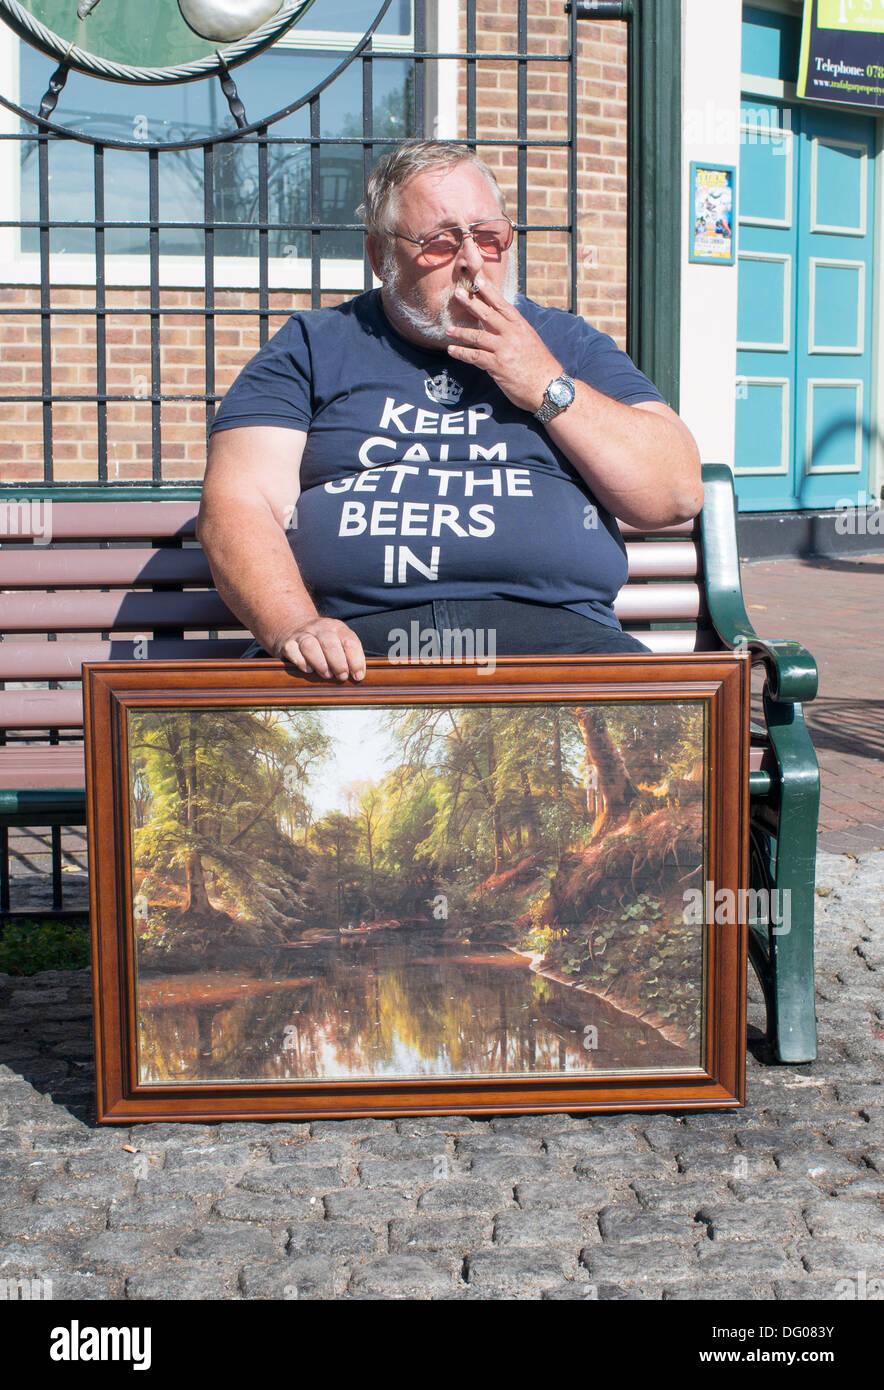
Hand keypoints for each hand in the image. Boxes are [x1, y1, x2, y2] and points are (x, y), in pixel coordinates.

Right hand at [274, 615, 365, 681]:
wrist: (294, 626)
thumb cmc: (323, 642)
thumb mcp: (339, 641)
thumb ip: (349, 655)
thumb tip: (358, 676)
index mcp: (337, 627)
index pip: (350, 641)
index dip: (356, 660)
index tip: (358, 676)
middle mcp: (320, 628)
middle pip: (330, 643)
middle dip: (338, 663)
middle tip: (342, 676)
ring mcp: (302, 634)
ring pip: (310, 646)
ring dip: (320, 663)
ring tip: (326, 675)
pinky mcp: (288, 643)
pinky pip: (293, 651)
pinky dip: (301, 662)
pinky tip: (308, 669)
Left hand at [445, 272, 562, 412]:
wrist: (549, 386)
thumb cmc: (540, 366)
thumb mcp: (530, 341)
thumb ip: (515, 332)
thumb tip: (500, 326)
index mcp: (521, 326)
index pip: (502, 304)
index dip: (489, 292)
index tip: (478, 280)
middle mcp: (511, 334)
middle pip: (487, 315)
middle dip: (471, 303)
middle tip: (458, 294)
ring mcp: (504, 349)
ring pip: (477, 336)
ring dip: (461, 332)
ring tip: (448, 329)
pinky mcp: (497, 366)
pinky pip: (475, 357)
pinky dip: (462, 353)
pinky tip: (452, 350)